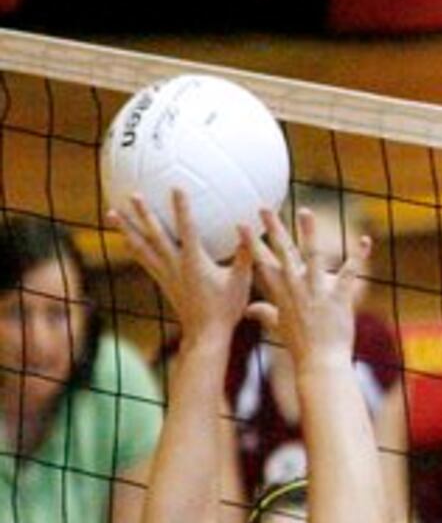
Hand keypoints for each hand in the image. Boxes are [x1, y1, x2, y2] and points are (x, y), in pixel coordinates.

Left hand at [113, 190, 253, 340]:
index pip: (187, 229)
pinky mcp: (162, 282)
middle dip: (143, 214)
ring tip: (112, 213)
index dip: (181, 208)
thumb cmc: (226, 309)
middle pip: (155, 235)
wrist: (205, 335)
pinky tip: (127, 240)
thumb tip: (249, 228)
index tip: (176, 187)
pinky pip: (143, 260)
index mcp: (194, 262)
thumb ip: (245, 253)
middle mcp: (174, 265)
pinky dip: (133, 247)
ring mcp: (165, 274)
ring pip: (141, 247)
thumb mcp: (242, 280)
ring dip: (126, 229)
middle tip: (132, 195)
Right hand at [248, 208, 367, 369]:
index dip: (251, 243)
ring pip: (311, 256)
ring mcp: (316, 291)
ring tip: (305, 211)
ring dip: (308, 232)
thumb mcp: (278, 326)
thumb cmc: (300, 345)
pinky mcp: (338, 297)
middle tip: (263, 207)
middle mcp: (296, 288)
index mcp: (282, 292)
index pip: (263, 262)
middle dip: (273, 229)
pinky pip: (349, 272)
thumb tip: (248, 310)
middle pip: (282, 253)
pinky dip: (358, 255)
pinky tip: (366, 240)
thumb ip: (264, 313)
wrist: (320, 363)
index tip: (241, 224)